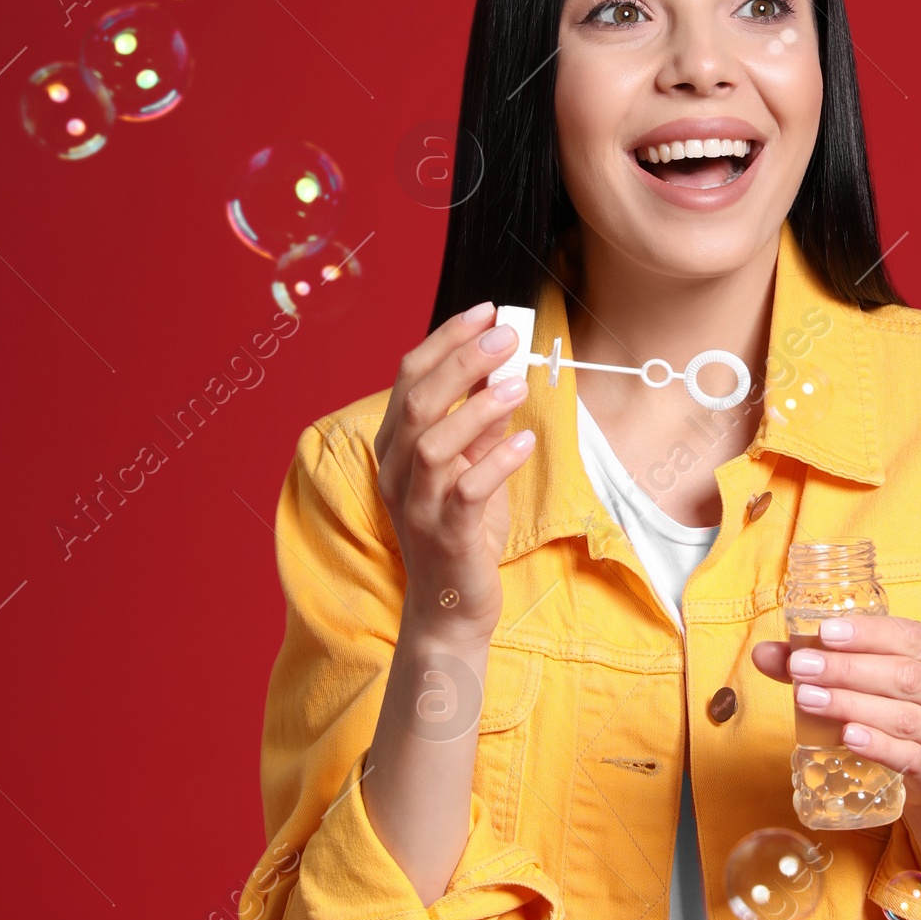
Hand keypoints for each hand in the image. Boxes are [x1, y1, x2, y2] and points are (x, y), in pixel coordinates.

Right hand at [373, 301, 534, 639]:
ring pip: (433, 443)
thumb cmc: (462, 531)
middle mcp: (396, 470)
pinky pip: (465, 490)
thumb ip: (481, 424)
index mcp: (395, 445)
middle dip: (463, 360)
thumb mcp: (472, 467)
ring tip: (518, 385)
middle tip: (507, 336)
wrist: (451, 607)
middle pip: (418, 400)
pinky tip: (525, 442)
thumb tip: (504, 372)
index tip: (488, 312)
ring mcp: (416, 504)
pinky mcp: (444, 534)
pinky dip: (495, 461)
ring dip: (478, 408)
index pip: (409, 376)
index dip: (447, 339)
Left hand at [751, 617, 920, 919]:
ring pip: (905, 718)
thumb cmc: (905, 702)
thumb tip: (764, 653)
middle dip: (848, 671)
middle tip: (801, 669)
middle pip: (906, 676)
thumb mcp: (876, 673)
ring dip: (853, 705)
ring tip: (809, 700)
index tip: (824, 633)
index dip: (868, 634)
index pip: (913, 636)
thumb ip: (826, 659)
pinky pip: (910, 758)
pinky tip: (847, 735)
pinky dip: (878, 745)